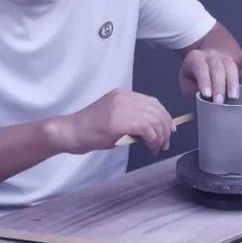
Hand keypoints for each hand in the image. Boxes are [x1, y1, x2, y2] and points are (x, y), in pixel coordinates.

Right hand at [57, 88, 173, 153]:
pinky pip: (147, 128)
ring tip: (156, 148)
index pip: (154, 103)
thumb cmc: (90, 130)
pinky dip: (153, 140)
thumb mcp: (115, 119)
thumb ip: (134, 120)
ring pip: (154, 120)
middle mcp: (125, 97)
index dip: (165, 117)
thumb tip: (155, 131)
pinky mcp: (119, 120)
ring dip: (160, 137)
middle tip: (164, 144)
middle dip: (165, 129)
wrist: (71, 132)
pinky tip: (149, 147)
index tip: (169, 131)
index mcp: (123, 94)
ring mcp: (122, 107)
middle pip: (157, 110)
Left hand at [179, 48, 241, 103]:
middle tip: (219, 102)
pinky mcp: (236, 59)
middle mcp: (210, 55)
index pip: (200, 68)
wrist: (205, 60)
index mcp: (195, 58)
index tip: (207, 95)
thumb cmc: (195, 77)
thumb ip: (193, 90)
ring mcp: (224, 56)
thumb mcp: (187, 83)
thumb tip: (204, 97)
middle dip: (219, 86)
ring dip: (233, 82)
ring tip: (233, 96)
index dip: (204, 81)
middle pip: (217, 68)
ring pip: (230, 66)